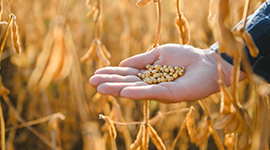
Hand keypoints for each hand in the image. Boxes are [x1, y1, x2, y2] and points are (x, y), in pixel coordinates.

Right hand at [89, 44, 245, 102]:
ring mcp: (160, 90)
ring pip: (136, 90)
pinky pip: (152, 93)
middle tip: (92, 82)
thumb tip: (122, 63)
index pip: (126, 74)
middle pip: (127, 84)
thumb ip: (141, 60)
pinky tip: (124, 91)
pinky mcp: (171, 94)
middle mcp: (151, 84)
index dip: (112, 74)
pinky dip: (138, 92)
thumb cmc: (185, 57)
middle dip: (110, 83)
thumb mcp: (159, 54)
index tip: (96, 74)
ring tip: (101, 88)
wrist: (207, 62)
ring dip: (118, 89)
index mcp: (148, 74)